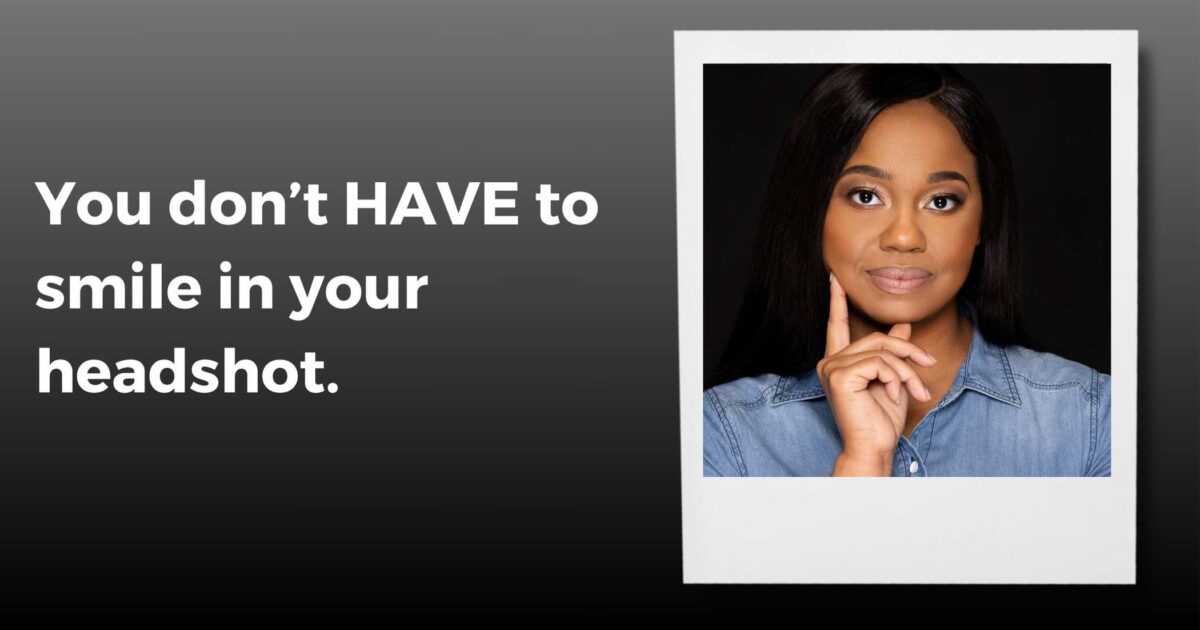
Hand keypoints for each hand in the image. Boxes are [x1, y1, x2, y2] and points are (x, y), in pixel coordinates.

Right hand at [820, 272, 937, 472]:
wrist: (874, 447)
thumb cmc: (880, 420)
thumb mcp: (893, 380)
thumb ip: (892, 353)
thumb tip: (902, 327)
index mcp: (838, 362)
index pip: (836, 325)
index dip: (837, 300)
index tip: (835, 277)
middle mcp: (829, 362)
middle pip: (876, 339)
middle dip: (908, 352)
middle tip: (929, 364)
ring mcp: (831, 368)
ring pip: (882, 352)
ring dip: (907, 370)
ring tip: (916, 391)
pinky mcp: (839, 376)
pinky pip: (880, 363)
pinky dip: (896, 378)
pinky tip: (895, 394)